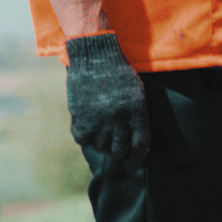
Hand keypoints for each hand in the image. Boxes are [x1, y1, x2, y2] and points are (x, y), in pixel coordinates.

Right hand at [63, 33, 149, 167]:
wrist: (96, 56)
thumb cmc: (119, 74)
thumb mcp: (137, 94)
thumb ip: (137, 117)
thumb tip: (135, 141)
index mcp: (137, 114)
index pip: (140, 146)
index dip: (137, 159)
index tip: (132, 164)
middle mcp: (119, 120)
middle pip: (119, 151)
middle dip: (118, 152)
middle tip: (114, 145)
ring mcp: (99, 120)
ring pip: (101, 146)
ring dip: (101, 142)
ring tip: (100, 129)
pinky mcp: (81, 117)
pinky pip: (83, 139)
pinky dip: (84, 136)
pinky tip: (87, 126)